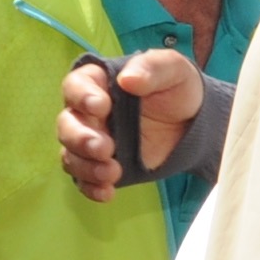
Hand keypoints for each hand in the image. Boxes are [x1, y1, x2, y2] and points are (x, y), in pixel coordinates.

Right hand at [59, 50, 201, 199]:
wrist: (192, 123)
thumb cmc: (177, 88)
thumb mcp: (173, 69)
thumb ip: (152, 67)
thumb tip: (128, 79)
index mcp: (99, 82)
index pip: (75, 85)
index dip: (82, 96)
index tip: (102, 107)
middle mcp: (87, 112)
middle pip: (67, 124)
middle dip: (81, 138)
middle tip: (106, 148)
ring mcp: (92, 140)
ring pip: (70, 154)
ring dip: (86, 166)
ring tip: (112, 172)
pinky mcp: (101, 165)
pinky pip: (84, 179)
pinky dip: (91, 187)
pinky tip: (108, 192)